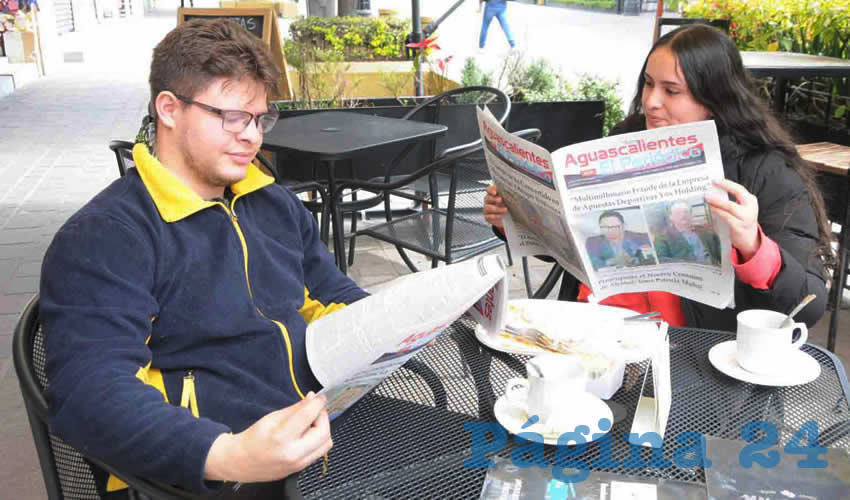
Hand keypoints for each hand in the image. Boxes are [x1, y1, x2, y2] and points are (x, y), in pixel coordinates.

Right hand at [204, 392, 331, 482]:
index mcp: (281, 438)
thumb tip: (312, 399)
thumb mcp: (273, 417)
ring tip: (312, 422)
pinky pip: (319, 453)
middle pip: (324, 432)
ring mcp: (297, 465)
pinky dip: (318, 440)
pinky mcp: (300, 470)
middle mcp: (292, 454)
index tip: (321, 397)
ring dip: (324, 429)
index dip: (318, 403)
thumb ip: (296, 408)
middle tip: (316, 409)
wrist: (240, 461)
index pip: (308, 416)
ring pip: (326, 444)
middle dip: (323, 417)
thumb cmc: (253, 439)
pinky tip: (308, 434)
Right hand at [483, 184, 507, 229]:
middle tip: (501, 199)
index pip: (489, 190)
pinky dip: (495, 216)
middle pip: (488, 198)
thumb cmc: (507, 205)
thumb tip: (512, 190)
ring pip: (488, 207)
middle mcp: (488, 201)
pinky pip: (489, 216)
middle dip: (494, 199)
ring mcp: (486, 209)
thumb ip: (507, 194)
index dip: (491, 190)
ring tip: (505, 210)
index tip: (495, 192)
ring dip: (497, 208)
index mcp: (492, 194)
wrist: (507, 218)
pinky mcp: (487, 217)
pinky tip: (501, 216)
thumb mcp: (508, 199)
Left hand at [704, 179, 759, 260]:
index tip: (715, 180)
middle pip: (738, 193)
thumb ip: (732, 200)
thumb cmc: (741, 220)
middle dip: (725, 187)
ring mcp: (745, 217)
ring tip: (707, 197)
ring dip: (717, 201)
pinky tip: (711, 208)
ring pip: (730, 206)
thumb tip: (713, 191)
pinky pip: (726, 217)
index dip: (727, 183)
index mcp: (751, 200)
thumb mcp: (741, 208)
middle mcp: (750, 207)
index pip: (739, 188)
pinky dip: (718, 211)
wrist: (749, 238)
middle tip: (712, 184)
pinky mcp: (739, 226)